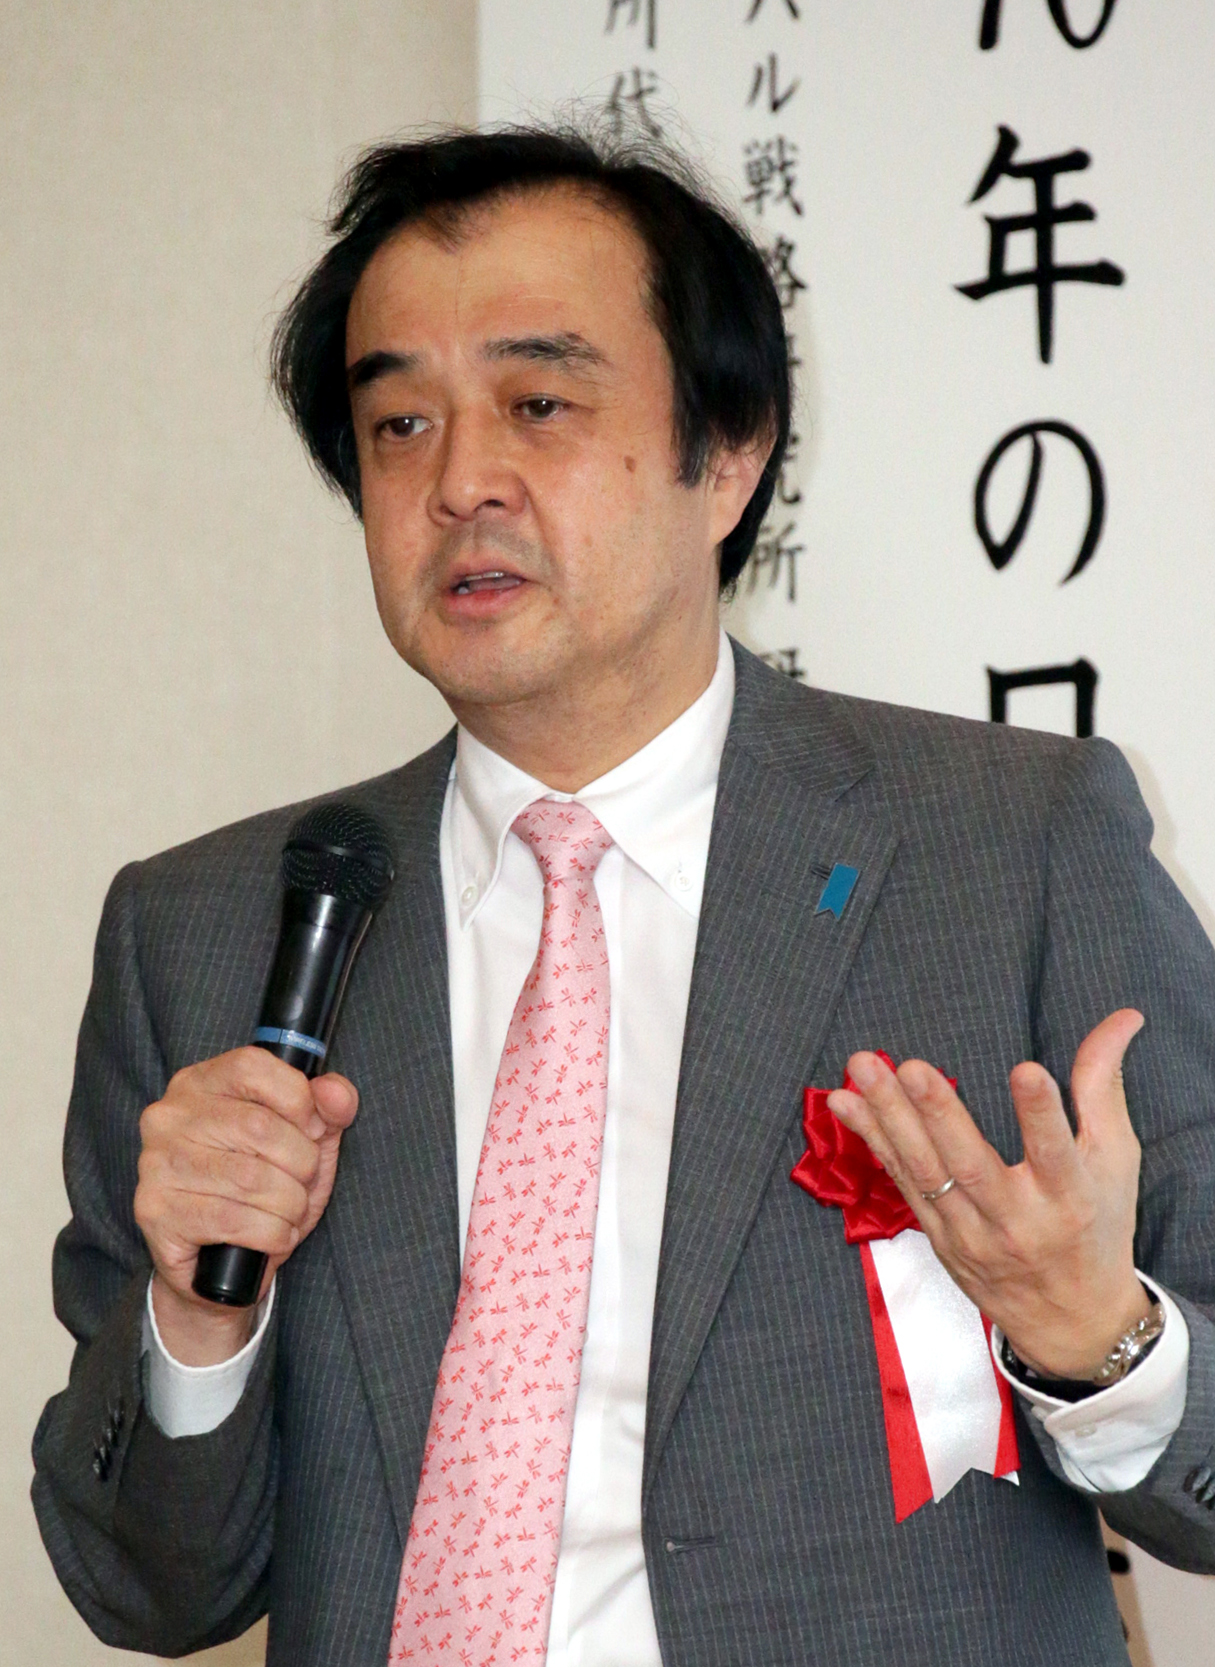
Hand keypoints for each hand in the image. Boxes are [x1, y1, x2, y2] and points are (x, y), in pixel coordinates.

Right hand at [135, 1046, 357, 1363]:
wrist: (216, 1266)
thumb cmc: (263, 1190)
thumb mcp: (305, 1141)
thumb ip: (329, 1108)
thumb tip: (334, 1092)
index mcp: (200, 1083)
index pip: (252, 1065)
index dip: (297, 1099)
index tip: (313, 1129)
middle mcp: (168, 1116)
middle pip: (259, 1126)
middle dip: (302, 1163)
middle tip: (304, 1183)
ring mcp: (156, 1164)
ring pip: (251, 1178)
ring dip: (291, 1204)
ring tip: (291, 1212)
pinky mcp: (156, 1211)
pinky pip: (235, 1220)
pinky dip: (274, 1233)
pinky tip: (275, 1235)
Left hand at [827, 1010, 1149, 1379]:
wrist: (1072, 1322)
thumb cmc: (1097, 1225)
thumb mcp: (1114, 1158)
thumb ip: (1103, 1086)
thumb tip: (1123, 1017)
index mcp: (1070, 1200)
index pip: (1056, 1154)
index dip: (1041, 1115)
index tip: (1026, 1070)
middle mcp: (1018, 1221)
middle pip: (971, 1166)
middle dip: (938, 1114)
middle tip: (910, 1066)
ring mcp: (971, 1234)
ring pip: (925, 1174)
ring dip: (888, 1118)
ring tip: (863, 1068)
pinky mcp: (940, 1238)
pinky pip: (902, 1185)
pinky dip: (873, 1141)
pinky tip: (846, 1103)